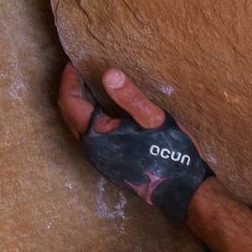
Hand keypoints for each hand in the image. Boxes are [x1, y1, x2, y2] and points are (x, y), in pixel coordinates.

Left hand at [56, 64, 212, 221]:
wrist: (182, 190)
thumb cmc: (171, 154)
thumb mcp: (155, 120)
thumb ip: (130, 97)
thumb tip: (108, 73)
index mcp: (97, 134)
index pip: (70, 100)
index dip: (69, 79)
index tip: (75, 62)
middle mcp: (91, 148)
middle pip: (68, 113)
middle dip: (70, 90)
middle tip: (80, 71)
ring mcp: (99, 159)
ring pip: (77, 126)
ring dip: (79, 105)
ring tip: (90, 87)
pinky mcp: (109, 165)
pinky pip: (89, 137)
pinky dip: (89, 119)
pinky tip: (105, 111)